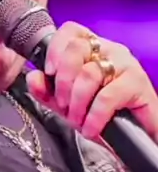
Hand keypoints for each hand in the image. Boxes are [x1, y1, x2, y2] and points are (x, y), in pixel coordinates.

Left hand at [26, 22, 157, 141]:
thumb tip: (33, 77)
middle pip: (76, 48)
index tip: (49, 73)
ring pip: (88, 73)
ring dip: (77, 104)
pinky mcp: (138, 83)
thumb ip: (48, 92)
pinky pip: (106, 97)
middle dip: (62, 82)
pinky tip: (91, 128)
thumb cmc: (104, 118)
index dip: (55, 49)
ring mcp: (125, 64)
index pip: (71, 31)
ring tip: (78, 121)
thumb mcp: (68, 106)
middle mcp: (110, 51)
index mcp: (93, 50)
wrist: (135, 140)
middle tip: (64, 106)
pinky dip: (93, 117)